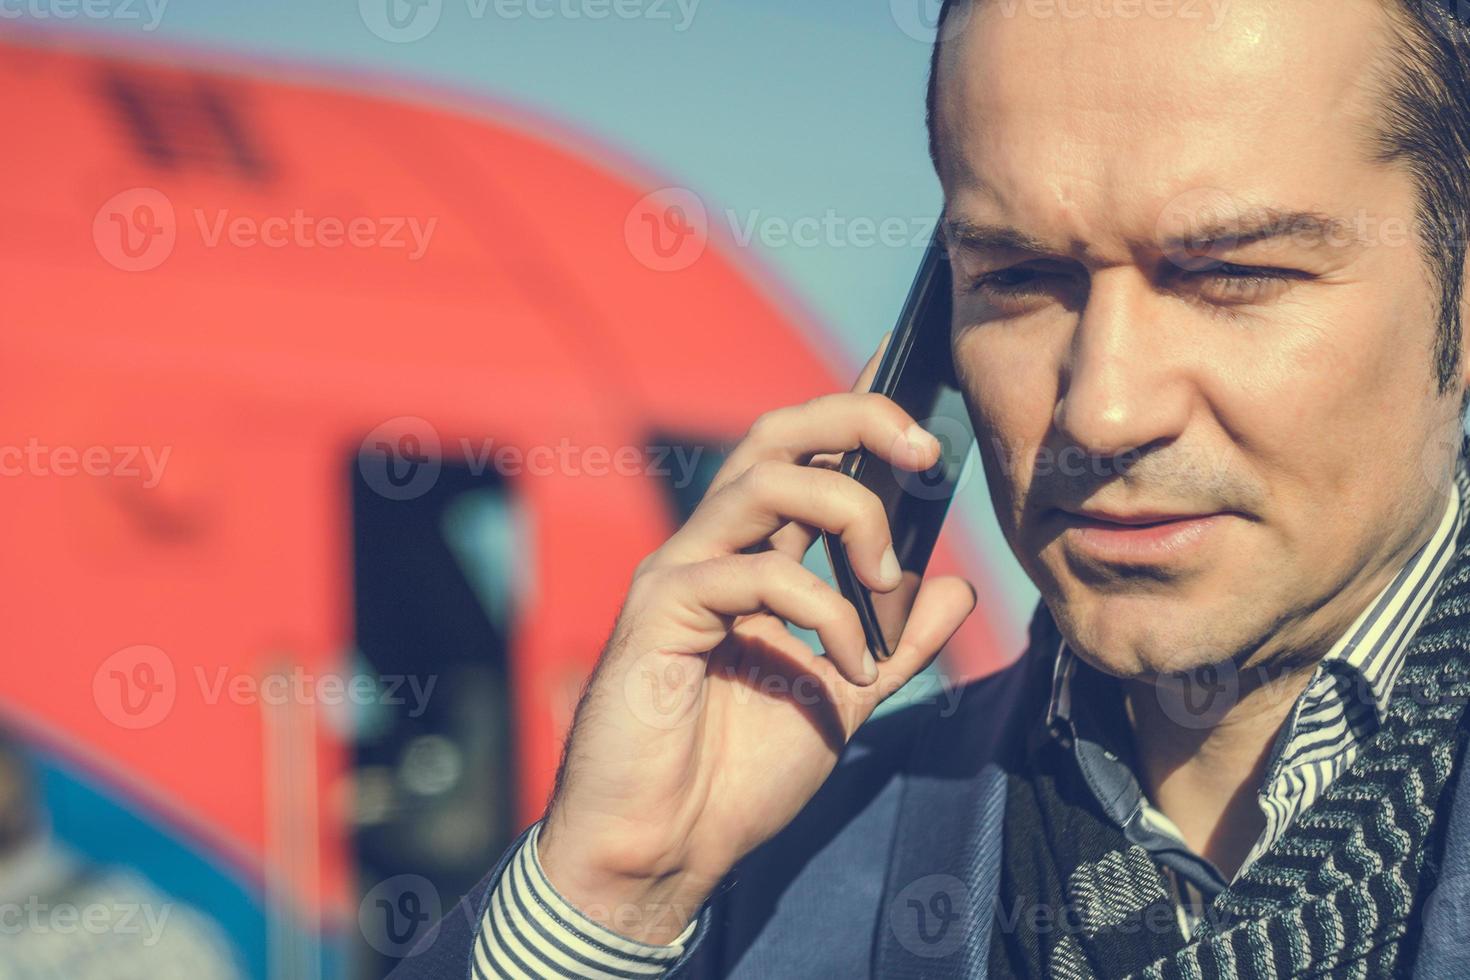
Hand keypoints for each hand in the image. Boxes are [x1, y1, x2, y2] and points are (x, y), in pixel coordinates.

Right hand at [537, 336, 977, 943]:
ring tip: (886, 584)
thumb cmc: (735, 777)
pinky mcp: (659, 608)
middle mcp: (713, 549)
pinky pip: (756, 572)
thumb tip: (957, 587)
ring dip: (852, 516)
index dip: (858, 414)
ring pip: (765, 478)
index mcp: (753, 560)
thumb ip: (898, 644)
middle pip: (779, 435)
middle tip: (927, 452)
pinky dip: (824, 611)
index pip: (805, 459)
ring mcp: (682, 571)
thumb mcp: (844, 698)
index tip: (926, 403)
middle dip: (859, 418)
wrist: (664, 849)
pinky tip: (848, 666)